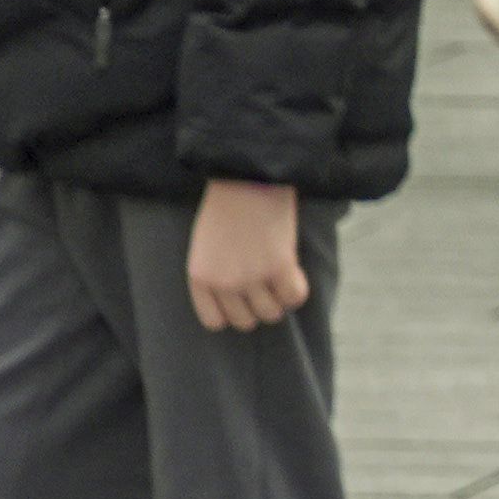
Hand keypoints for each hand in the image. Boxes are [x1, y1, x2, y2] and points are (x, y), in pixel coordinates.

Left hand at [189, 178, 310, 333]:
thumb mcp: (207, 245)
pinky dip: (298, 289)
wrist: (247, 177)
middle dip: (258, 306)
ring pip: (272, 313)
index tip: (244, 299)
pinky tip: (294, 272)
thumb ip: (217, 274)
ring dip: (279, 299)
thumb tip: (242, 297)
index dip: (234, 312)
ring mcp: (251, 277)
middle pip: (246, 321)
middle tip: (266, 286)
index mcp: (200, 277)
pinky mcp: (279, 267)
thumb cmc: (227, 205)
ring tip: (281, 277)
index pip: (216, 321)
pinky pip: (294, 297)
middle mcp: (223, 282)